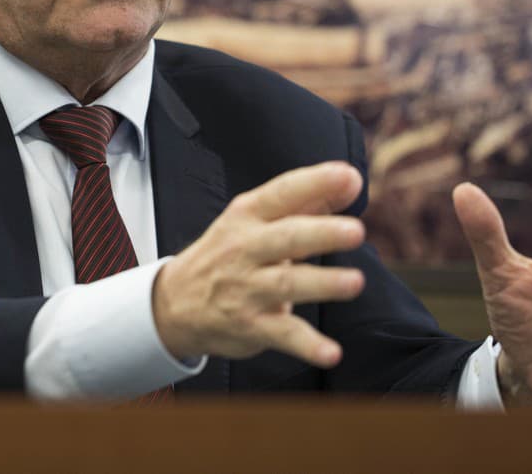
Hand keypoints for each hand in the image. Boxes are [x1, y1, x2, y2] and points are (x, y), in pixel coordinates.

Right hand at [153, 161, 366, 366]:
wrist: (175, 302)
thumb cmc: (226, 254)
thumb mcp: (254, 221)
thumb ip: (305, 203)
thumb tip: (350, 183)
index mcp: (249, 216)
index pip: (283, 193)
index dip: (316, 183)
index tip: (349, 177)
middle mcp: (246, 249)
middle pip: (287, 238)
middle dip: (322, 233)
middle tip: (355, 231)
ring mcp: (247, 288)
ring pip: (287, 284)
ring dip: (322, 283)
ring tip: (354, 282)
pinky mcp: (251, 326)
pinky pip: (282, 335)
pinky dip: (307, 345)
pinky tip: (331, 352)